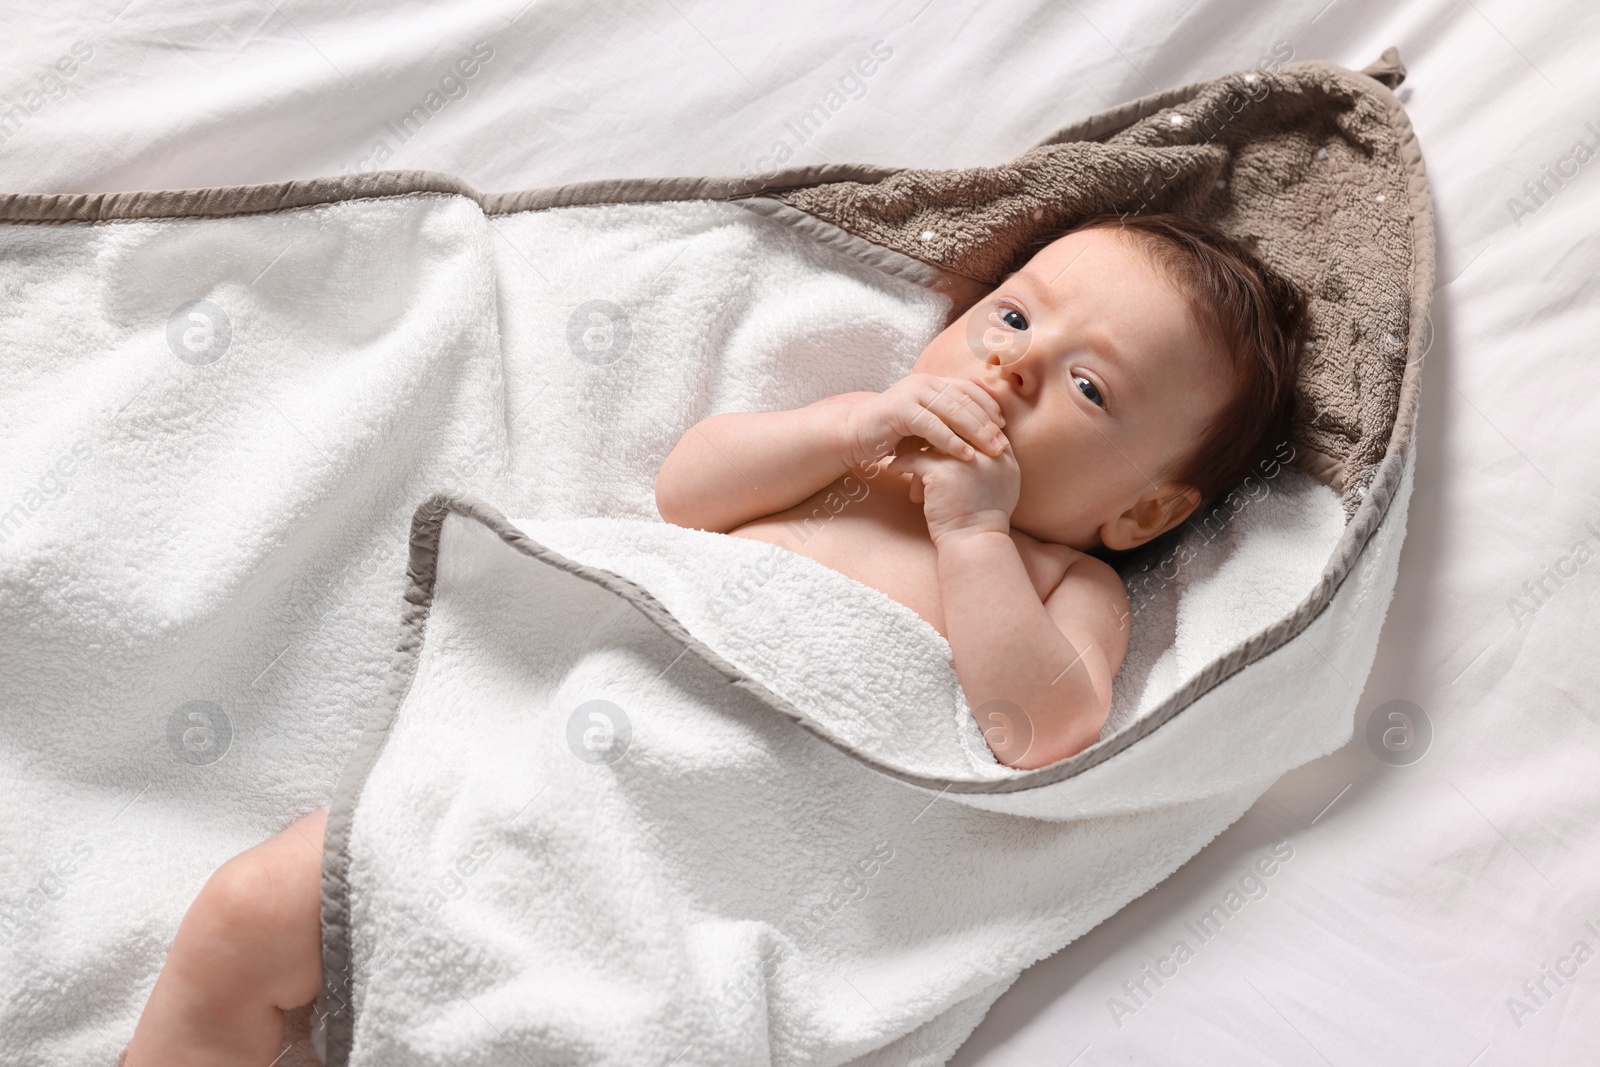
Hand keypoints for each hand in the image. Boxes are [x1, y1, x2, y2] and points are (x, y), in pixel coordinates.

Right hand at [839, 374, 1006, 470]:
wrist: (854, 435)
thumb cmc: (892, 434)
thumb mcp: (924, 425)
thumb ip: (947, 421)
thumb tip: (983, 431)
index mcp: (932, 383)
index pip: (968, 389)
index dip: (988, 406)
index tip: (1004, 425)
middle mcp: (923, 383)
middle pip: (964, 400)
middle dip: (986, 422)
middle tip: (1003, 442)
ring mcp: (911, 394)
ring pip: (952, 411)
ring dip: (975, 432)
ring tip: (992, 450)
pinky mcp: (899, 410)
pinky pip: (932, 425)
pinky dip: (950, 441)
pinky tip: (965, 455)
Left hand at [888, 435, 1020, 544]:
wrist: (974, 542)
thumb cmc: (981, 520)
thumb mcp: (1000, 486)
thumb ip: (992, 463)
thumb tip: (974, 446)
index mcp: (1004, 455)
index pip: (977, 427)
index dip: (956, 433)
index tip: (939, 443)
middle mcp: (988, 452)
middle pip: (955, 430)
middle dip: (935, 439)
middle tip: (919, 447)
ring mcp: (966, 459)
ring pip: (934, 442)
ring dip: (920, 455)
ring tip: (912, 471)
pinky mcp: (943, 471)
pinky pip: (916, 458)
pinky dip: (903, 463)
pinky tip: (894, 470)